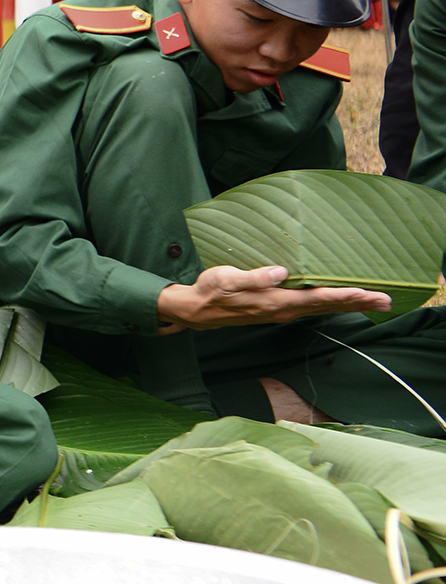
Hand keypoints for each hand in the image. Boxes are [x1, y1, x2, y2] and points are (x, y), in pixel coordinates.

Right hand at [155, 265, 388, 332]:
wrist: (196, 310)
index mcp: (274, 302)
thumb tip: (281, 272)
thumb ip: (255, 277)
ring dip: (350, 306)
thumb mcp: (227, 279)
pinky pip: (312, 308)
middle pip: (327, 307)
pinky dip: (332, 305)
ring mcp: (281, 312)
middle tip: (386, 301)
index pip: (315, 298)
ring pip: (322, 309)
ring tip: (374, 303)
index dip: (341, 295)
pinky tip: (341, 301)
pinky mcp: (278, 309)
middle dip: (357, 303)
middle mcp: (282, 310)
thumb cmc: (210, 291)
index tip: (365, 293)